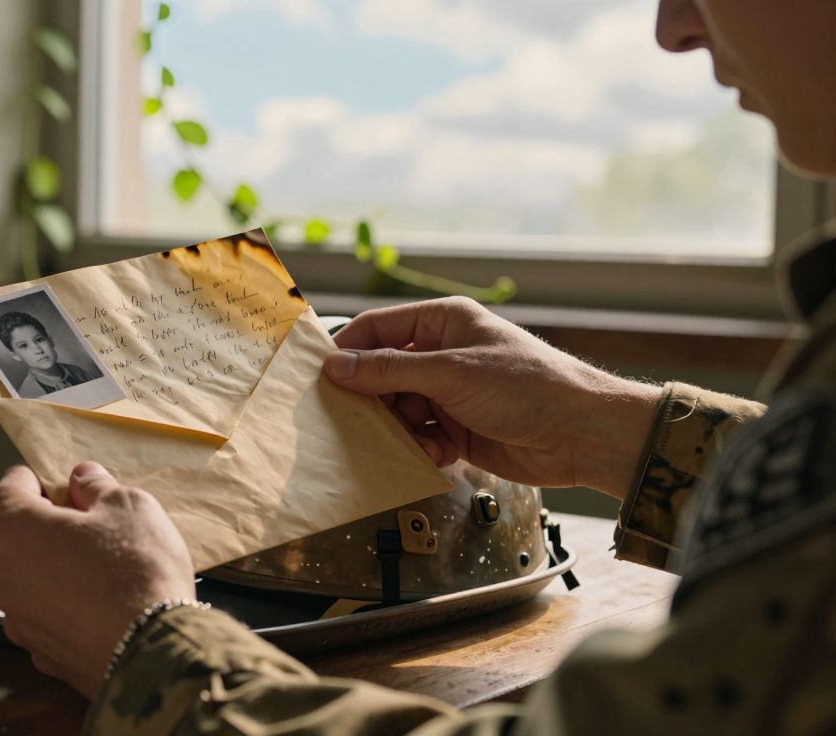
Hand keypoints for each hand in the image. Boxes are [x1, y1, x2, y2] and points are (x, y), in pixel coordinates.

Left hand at [0, 462, 195, 696]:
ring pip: (32, 579)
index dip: (43, 478)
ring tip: (104, 571)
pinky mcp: (41, 654)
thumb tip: (82, 479)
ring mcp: (18, 621)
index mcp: (13, 530)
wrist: (153, 653)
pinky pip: (49, 617)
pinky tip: (103, 607)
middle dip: (52, 527)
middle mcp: (1, 576)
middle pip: (20, 536)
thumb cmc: (136, 570)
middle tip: (96, 527)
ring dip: (58, 569)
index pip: (12, 486)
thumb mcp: (127, 505)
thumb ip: (96, 485)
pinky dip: (68, 608)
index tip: (70, 483)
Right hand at [324, 297, 661, 497]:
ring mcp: (449, 392)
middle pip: (382, 374)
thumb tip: (336, 366)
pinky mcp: (458, 428)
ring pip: (398, 410)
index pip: (377, 329)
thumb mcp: (451, 372)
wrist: (582, 435)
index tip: (322, 379)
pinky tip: (440, 454)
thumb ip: (390, 371)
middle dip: (373, 400)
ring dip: (400, 430)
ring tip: (417, 440)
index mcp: (442, 322)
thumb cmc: (529, 387)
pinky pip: (419, 436)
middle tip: (359, 422)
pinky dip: (422, 448)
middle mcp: (442, 354)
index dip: (348, 352)